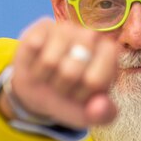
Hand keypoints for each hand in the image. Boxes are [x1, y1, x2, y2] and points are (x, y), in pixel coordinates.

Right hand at [0, 18, 118, 128]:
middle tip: (63, 86)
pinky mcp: (43, 26)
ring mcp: (67, 28)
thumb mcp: (89, 114)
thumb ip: (103, 115)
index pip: (94, 81)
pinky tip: (37, 63)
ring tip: (51, 75)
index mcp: (110, 55)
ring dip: (44, 77)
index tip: (81, 95)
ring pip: (49, 61)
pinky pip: (33, 46)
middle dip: (61, 87)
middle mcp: (91, 36)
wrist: (42, 91)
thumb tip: (101, 106)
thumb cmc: (71, 100)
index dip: (81, 95)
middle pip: (70, 71)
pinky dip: (30, 64)